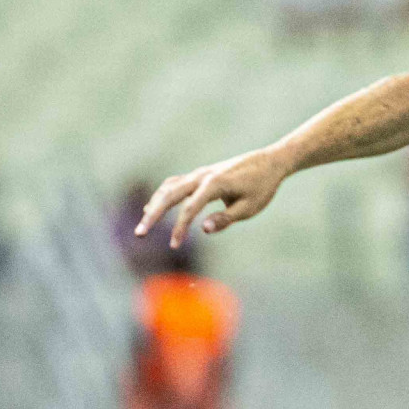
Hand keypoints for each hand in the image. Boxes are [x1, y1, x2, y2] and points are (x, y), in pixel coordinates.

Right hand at [134, 147, 293, 248]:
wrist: (269, 162)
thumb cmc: (262, 187)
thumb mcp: (249, 208)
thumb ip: (225, 219)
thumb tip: (203, 230)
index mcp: (215, 184)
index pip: (189, 208)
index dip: (180, 228)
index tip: (174, 246)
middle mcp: (202, 176)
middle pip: (170, 195)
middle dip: (153, 215)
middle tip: (139, 234)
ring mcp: (199, 173)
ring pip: (169, 187)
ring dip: (154, 205)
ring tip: (144, 224)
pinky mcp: (200, 175)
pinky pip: (175, 183)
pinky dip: (163, 195)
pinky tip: (155, 206)